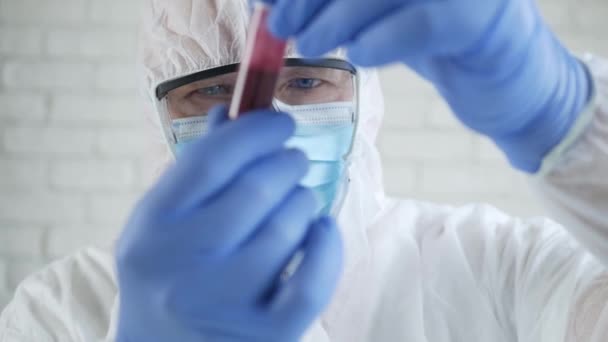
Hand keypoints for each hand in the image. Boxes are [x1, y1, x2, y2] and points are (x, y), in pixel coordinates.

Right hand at [115, 107, 342, 341]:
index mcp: (153, 226)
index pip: (212, 161)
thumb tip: (235, 112)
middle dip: (287, 163)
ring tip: (298, 198)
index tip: (281, 122)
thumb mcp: (165, 218)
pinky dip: (327, 247)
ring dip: (303, 201)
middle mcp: (182, 266)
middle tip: (293, 160)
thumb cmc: (168, 270)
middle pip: (255, 191)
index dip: (255, 132)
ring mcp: (223, 304)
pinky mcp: (264, 334)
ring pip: (287, 231)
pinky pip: (312, 284)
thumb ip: (197, 167)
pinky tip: (321, 230)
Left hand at [265, 0, 591, 171]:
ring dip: (335, 18)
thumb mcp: (383, 11)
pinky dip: (380, 40)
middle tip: (280, 24)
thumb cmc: (438, 41)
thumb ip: (337, 3)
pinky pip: (422, 23)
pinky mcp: (484, 21)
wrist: (510, 81)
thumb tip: (270, 2)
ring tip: (307, 44)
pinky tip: (358, 57)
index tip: (267, 0)